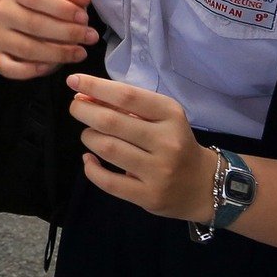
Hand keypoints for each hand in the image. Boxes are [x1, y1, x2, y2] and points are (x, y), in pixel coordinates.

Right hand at [0, 0, 97, 78]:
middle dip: (67, 33)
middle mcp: (2, 13)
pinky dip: (30, 70)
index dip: (63, 9)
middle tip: (91, 37)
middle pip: (34, 25)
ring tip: (80, 53)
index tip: (85, 18)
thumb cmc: (38, 4)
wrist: (10, 14)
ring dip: (57, 53)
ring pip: (26, 48)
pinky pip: (10, 68)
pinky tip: (51, 67)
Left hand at [66, 76, 216, 222]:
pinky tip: (89, 159)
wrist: (203, 184)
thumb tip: (83, 97)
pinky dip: (90, 168)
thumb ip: (125, 106)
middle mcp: (167, 141)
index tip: (73, 80)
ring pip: (106, 148)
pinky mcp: (149, 196)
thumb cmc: (174, 143)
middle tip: (76, 108)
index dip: (95, 86)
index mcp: (171, 115)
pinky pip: (107, 181)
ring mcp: (159, 171)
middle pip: (111, 122)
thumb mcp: (160, 118)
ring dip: (88, 137)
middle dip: (84, 111)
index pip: (127, 96)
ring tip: (90, 135)